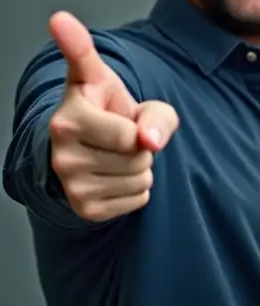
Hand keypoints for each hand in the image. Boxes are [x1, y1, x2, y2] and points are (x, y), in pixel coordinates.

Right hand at [45, 11, 178, 220]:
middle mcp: (62, 157)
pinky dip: (138, 189)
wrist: (86, 139)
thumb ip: (150, 109)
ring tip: (120, 156)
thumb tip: (150, 140)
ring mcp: (70, 187)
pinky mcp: (85, 209)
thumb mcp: (132, 97)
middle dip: (142, 149)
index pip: (127, 136)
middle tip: (122, 141)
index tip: (121, 121)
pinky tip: (118, 175)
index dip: (139, 128)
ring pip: (140, 181)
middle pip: (137, 160)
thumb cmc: (110, 109)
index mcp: (66, 121)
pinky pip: (138, 200)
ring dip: (141, 169)